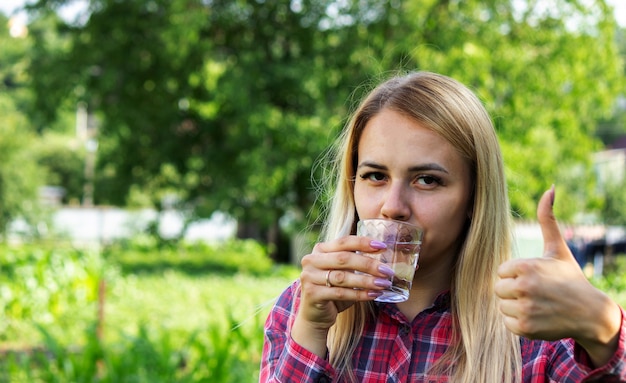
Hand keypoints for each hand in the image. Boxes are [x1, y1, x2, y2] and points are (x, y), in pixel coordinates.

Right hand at [291, 236, 394, 356]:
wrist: (315, 315)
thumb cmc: (333, 290)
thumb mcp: (342, 271)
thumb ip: (354, 261)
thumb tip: (381, 252)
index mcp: (320, 249)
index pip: (343, 242)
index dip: (363, 243)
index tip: (382, 247)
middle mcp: (311, 260)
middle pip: (343, 258)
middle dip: (368, 264)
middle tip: (387, 271)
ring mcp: (309, 277)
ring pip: (342, 277)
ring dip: (366, 280)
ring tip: (384, 284)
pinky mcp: (312, 294)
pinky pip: (340, 293)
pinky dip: (359, 294)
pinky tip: (373, 294)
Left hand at [496, 186, 620, 365]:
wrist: (590, 313)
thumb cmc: (569, 277)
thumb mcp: (557, 248)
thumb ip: (547, 219)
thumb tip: (549, 188)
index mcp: (525, 266)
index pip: (501, 272)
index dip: (515, 275)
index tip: (534, 278)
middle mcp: (523, 287)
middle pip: (498, 289)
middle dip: (513, 291)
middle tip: (535, 292)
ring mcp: (525, 309)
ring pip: (501, 306)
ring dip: (515, 306)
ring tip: (537, 303)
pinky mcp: (526, 328)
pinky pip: (507, 322)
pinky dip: (518, 322)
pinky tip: (537, 316)